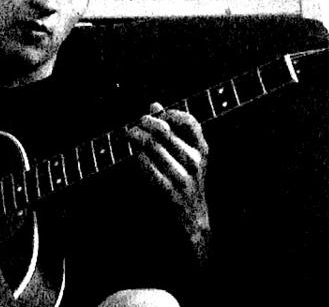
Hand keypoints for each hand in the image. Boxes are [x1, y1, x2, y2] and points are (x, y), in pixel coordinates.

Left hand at [127, 102, 208, 239]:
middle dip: (144, 124)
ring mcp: (182, 177)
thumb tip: (154, 105)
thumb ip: (171, 130)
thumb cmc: (184, 184)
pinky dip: (137, 158)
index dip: (168, 114)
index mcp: (201, 150)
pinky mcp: (168, 192)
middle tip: (133, 125)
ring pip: (153, 146)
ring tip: (128, 135)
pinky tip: (133, 157)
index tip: (154, 114)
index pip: (189, 122)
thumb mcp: (184, 157)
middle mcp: (194, 162)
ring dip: (136, 137)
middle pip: (165, 131)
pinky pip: (147, 166)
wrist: (192, 224)